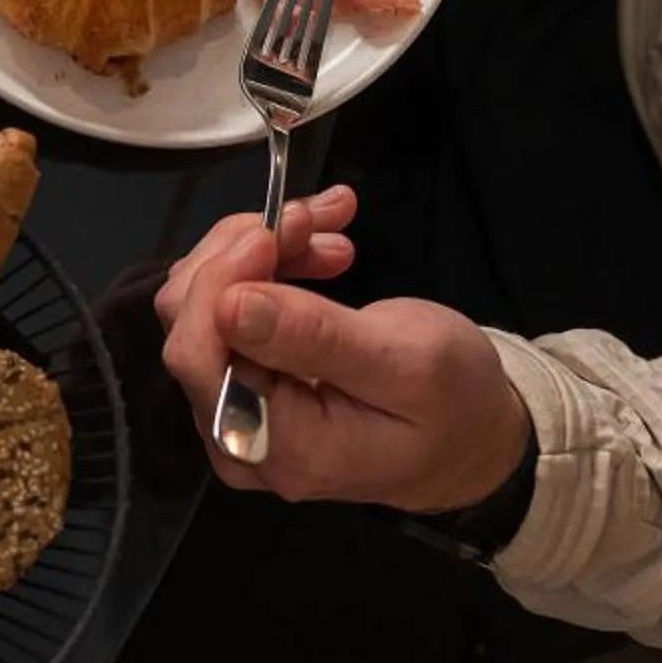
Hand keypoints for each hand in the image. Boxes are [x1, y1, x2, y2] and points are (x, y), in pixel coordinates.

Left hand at [155, 186, 529, 512]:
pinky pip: (226, 305)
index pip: (197, 353)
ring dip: (258, 247)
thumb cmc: (454, 407)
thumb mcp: (408, 367)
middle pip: (191, 320)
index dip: (220, 279)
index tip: (272, 229)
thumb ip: (318, 339)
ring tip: (325, 225)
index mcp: (276, 446)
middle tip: (314, 217)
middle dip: (247, 250)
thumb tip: (231, 305)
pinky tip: (314, 243)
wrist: (471, 438)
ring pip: (204, 300)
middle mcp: (233, 433)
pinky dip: (264, 261)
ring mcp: (230, 404)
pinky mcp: (240, 375)